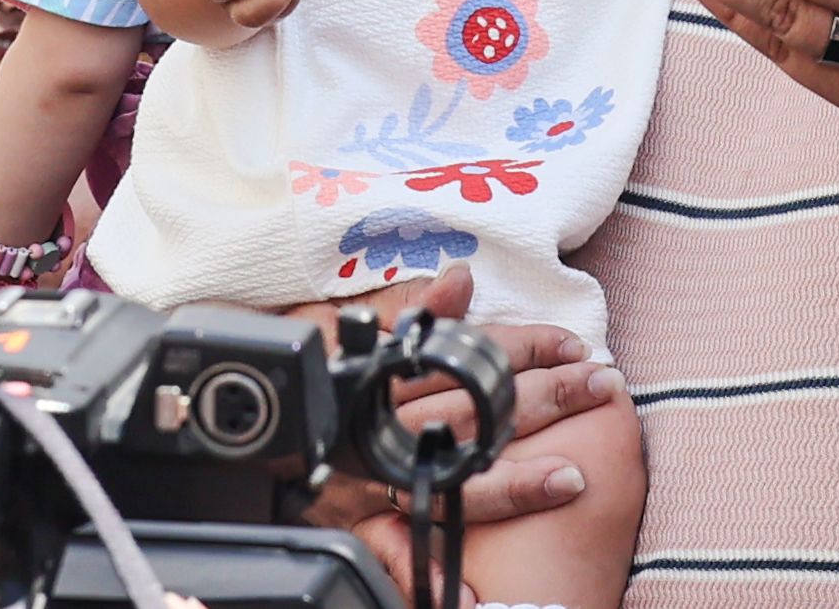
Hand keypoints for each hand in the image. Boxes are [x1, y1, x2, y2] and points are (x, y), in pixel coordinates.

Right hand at [306, 263, 615, 607]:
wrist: (238, 418)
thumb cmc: (297, 368)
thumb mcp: (335, 322)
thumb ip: (401, 307)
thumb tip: (460, 280)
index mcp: (379, 372)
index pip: (464, 353)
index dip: (521, 346)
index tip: (571, 342)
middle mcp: (377, 426)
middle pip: (471, 412)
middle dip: (541, 399)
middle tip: (600, 385)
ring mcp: (369, 480)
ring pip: (453, 474)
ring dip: (518, 479)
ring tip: (577, 473)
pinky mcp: (360, 522)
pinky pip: (409, 538)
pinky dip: (451, 549)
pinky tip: (495, 558)